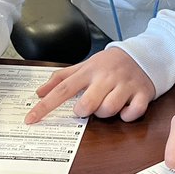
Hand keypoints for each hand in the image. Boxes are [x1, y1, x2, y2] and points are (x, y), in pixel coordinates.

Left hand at [26, 47, 155, 122]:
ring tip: (108, 104)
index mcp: (89, 71)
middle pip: (87, 103)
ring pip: (109, 109)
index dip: (45, 105)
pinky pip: (133, 112)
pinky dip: (127, 115)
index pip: (62, 89)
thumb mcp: (85, 66)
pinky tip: (126, 108)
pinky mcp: (142, 93)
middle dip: (84, 111)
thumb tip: (39, 92)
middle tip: (87, 107)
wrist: (143, 54)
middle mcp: (106, 77)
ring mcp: (125, 85)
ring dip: (105, 114)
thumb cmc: (110, 64)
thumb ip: (61, 78)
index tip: (31, 119)